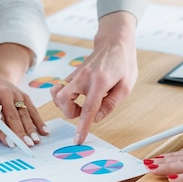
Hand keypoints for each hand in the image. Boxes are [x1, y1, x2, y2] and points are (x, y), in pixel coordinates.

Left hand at [0, 77, 47, 146]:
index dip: (3, 130)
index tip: (9, 142)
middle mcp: (5, 93)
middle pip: (13, 116)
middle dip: (20, 131)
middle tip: (25, 144)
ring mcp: (17, 94)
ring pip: (24, 114)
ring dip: (31, 129)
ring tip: (35, 141)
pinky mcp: (25, 96)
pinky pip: (33, 110)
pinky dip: (39, 121)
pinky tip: (44, 131)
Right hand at [51, 11, 137, 143]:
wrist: (114, 42)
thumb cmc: (122, 63)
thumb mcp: (126, 86)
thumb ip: (111, 104)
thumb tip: (96, 117)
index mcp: (100, 82)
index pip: (87, 108)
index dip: (82, 126)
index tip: (77, 139)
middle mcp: (83, 77)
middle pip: (61, 99)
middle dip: (69, 112)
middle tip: (82, 112)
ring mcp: (75, 75)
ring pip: (56, 93)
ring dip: (64, 106)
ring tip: (79, 106)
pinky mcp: (71, 75)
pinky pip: (59, 89)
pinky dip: (64, 98)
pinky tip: (77, 98)